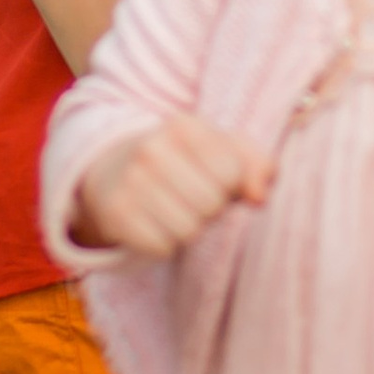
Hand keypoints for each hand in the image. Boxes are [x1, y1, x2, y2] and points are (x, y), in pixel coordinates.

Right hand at [75, 113, 270, 259]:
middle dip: (211, 208)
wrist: (113, 169)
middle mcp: (151, 148)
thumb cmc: (184, 161)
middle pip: (211, 204)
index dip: (230, 184)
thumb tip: (260, 196)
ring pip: (188, 231)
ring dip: (190, 228)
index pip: (231, 172)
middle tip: (193, 197)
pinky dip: (165, 243)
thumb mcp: (220, 149)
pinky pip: (163, 248)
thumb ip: (256, 164)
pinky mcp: (116, 214)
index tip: (212, 177)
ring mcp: (129, 181)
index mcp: (182, 125)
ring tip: (175, 209)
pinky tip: (154, 223)